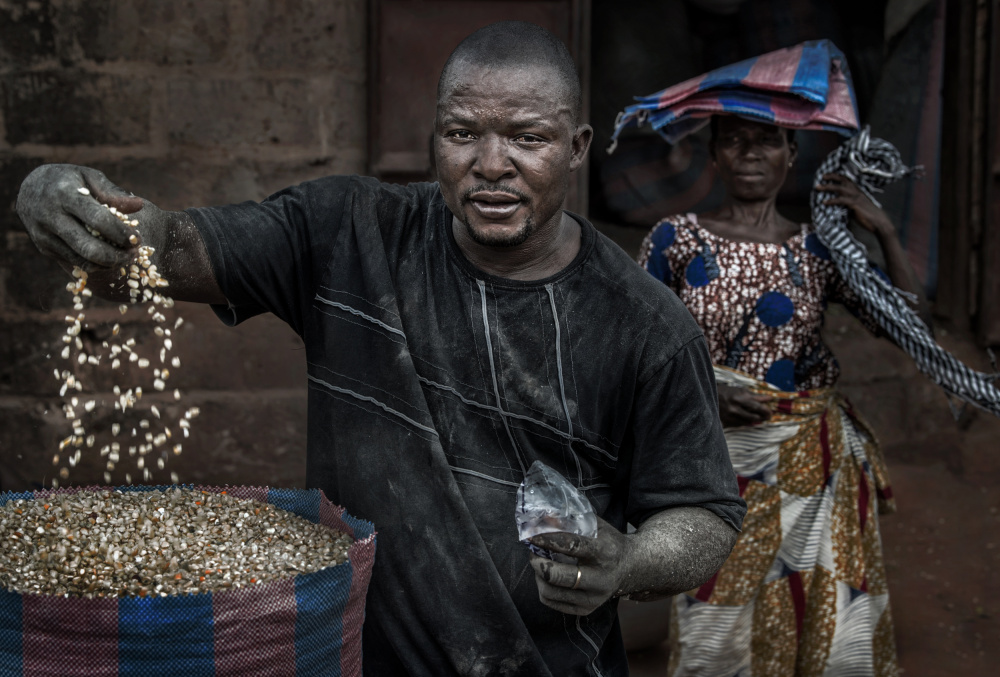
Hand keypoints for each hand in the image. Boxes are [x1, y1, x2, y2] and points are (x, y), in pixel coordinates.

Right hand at [16, 164, 144, 270]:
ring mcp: (44, 235)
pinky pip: (75, 262)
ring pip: (83, 259)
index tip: (138, 239)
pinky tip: (110, 258)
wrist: (28, 188)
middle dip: (117, 255)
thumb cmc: (68, 180)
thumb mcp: (89, 177)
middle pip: (90, 247)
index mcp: (65, 194)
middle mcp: (51, 216)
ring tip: (126, 257)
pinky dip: (96, 264)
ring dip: (109, 263)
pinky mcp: (43, 247)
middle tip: (135, 253)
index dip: (121, 233)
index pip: (98, 220)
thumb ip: (113, 192)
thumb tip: (139, 204)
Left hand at [528, 515, 628, 615]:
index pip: (571, 546)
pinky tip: (546, 577)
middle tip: (533, 551)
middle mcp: (600, 579)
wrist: (630, 567)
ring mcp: (594, 598)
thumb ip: (571, 521)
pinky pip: (552, 602)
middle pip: (557, 575)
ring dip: (538, 576)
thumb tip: (543, 519)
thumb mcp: (596, 526)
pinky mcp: (586, 609)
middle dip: (538, 562)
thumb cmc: (608, 542)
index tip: (530, 535)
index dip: (547, 539)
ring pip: (550, 592)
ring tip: (539, 564)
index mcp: (604, 553)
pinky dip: (542, 588)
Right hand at [717, 384, 772, 426]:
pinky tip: (751, 421)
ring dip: (758, 420)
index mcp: (740, 397)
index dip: (766, 406)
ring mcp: (731, 416)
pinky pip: (741, 424)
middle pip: (756, 414)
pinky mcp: (727, 421)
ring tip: (762, 418)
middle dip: (765, 415)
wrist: (707, 397)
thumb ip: (753, 395)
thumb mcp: (739, 390)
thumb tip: (768, 398)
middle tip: (769, 415)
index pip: (758, 404)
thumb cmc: (725, 392)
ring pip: (750, 421)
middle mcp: (736, 407)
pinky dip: (748, 423)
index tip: (771, 407)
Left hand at [816, 173, 893, 236]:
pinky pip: (841, 200)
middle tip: (822, 177)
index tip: (828, 175)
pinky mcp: (855, 204)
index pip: (847, 180)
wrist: (878, 222)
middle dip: (831, 177)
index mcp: (858, 191)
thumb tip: (837, 205)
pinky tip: (824, 202)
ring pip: (840, 188)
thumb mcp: (856, 207)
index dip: (837, 176)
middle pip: (843, 180)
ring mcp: (856, 197)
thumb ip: (848, 203)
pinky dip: (832, 200)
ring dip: (827, 187)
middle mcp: (857, 191)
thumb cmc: (868, 216)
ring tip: (818, 187)